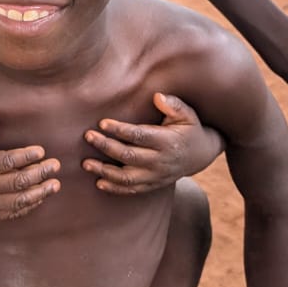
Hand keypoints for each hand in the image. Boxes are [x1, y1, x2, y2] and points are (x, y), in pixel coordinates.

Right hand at [0, 121, 60, 231]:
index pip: (6, 162)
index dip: (25, 156)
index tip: (41, 150)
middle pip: (17, 181)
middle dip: (39, 173)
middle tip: (56, 165)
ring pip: (19, 200)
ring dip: (39, 192)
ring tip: (55, 184)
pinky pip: (13, 212)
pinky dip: (29, 205)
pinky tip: (41, 197)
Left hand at [83, 93, 223, 194]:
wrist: (200, 156)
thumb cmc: (189, 129)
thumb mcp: (188, 114)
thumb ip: (174, 105)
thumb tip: (157, 97)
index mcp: (167, 142)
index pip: (139, 136)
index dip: (120, 130)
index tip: (102, 123)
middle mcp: (160, 161)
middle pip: (129, 156)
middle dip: (106, 146)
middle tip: (88, 136)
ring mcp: (156, 176)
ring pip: (127, 177)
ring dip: (105, 171)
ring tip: (86, 163)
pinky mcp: (152, 185)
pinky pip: (132, 190)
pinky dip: (115, 188)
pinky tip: (99, 182)